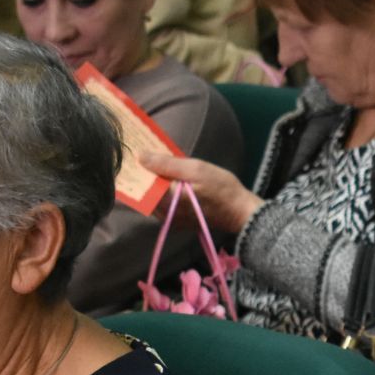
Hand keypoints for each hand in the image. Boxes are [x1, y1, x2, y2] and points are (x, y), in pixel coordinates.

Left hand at [139, 152, 261, 233]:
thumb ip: (166, 164)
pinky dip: (162, 191)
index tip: (133, 153)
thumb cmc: (222, 189)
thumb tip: (140, 156)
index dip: (135, 168)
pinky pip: (162, 204)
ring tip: (154, 163)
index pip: (139, 184)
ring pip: (152, 198)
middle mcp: (164, 214)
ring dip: (152, 182)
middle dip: (143, 174)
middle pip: (143, 192)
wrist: (241, 212)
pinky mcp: (178, 221)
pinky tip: (168, 178)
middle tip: (143, 154)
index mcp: (165, 200)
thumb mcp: (195, 169)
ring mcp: (171, 219)